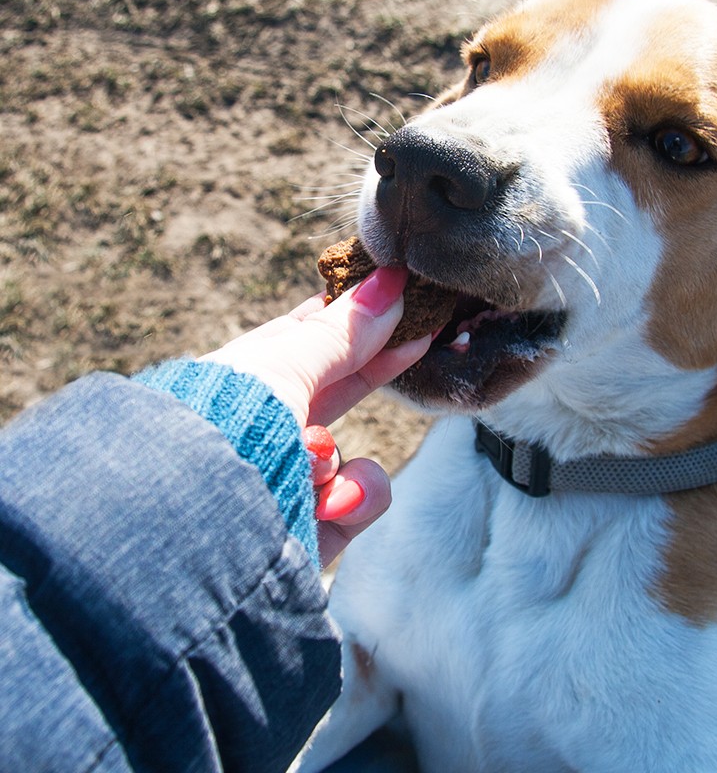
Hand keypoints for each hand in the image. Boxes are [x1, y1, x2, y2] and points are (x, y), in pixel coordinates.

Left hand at [201, 267, 430, 563]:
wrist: (195, 535)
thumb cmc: (226, 431)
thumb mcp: (285, 368)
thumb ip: (342, 332)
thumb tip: (390, 282)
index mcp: (244, 381)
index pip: (307, 337)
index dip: (355, 314)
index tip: (399, 291)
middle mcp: (266, 429)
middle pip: (339, 388)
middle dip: (376, 367)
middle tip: (421, 333)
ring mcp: (290, 479)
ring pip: (351, 456)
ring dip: (337, 459)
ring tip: (311, 468)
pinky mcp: (313, 527)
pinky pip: (362, 499)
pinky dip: (352, 499)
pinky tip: (327, 507)